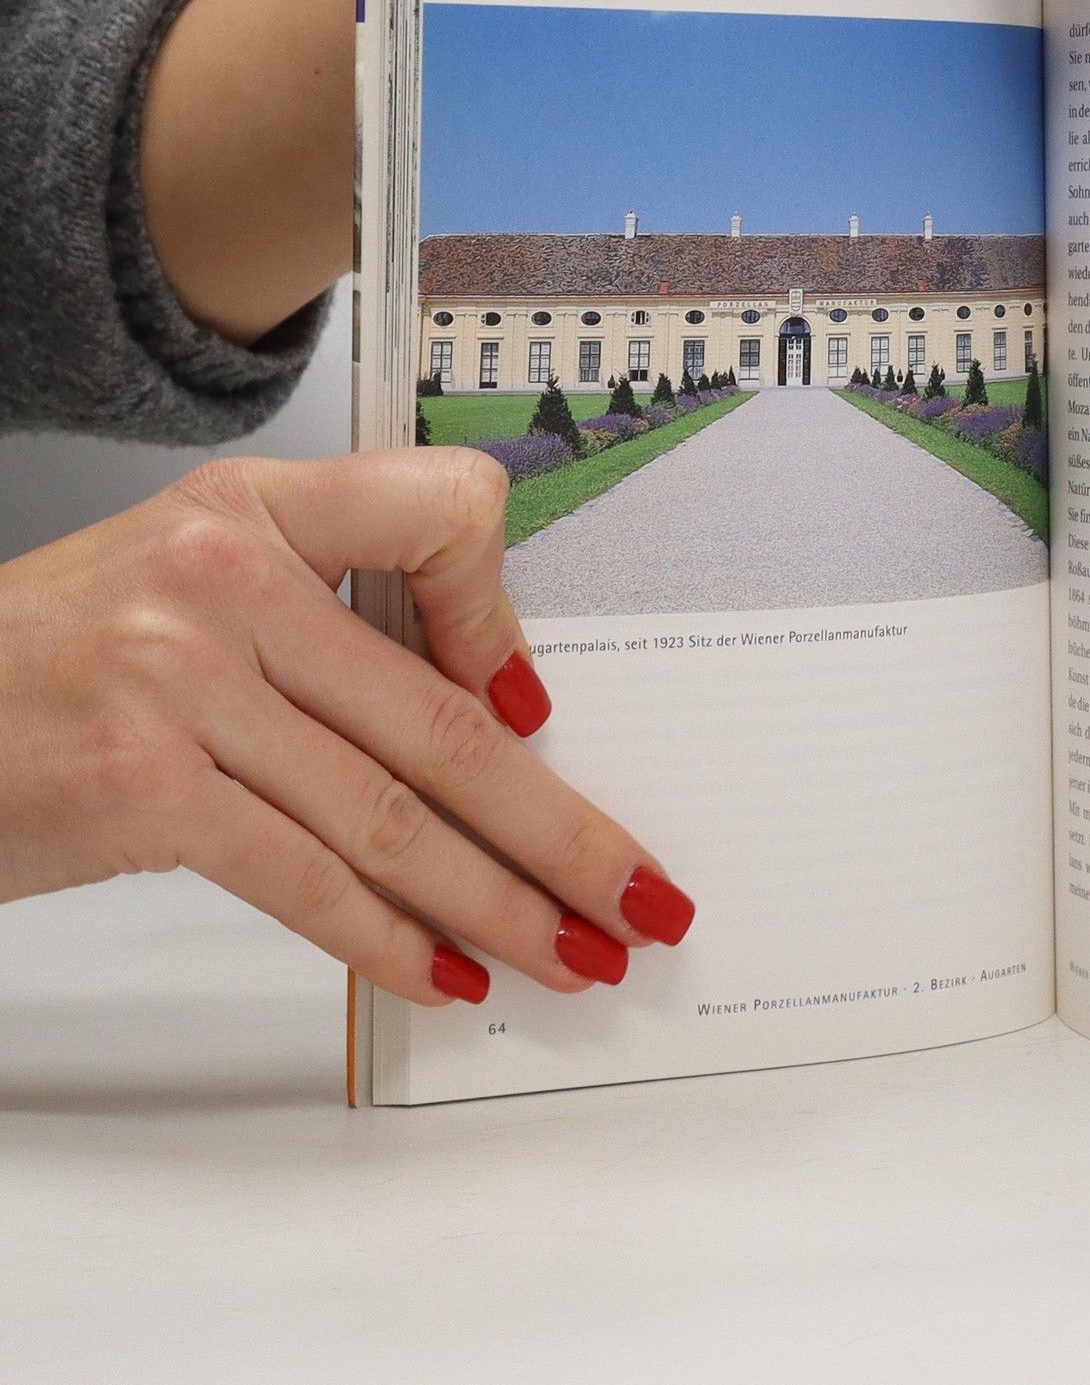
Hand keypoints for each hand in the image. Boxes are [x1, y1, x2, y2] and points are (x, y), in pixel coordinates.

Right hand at [0, 450, 694, 1003]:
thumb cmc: (52, 656)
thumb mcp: (185, 580)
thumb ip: (324, 616)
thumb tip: (487, 705)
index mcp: (252, 507)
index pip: (434, 509)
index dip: (505, 609)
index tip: (543, 706)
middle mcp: (223, 579)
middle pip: (441, 718)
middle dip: (560, 825)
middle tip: (638, 888)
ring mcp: (181, 683)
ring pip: (391, 812)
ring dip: (501, 901)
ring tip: (574, 951)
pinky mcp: (143, 789)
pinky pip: (306, 878)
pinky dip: (390, 939)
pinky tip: (449, 974)